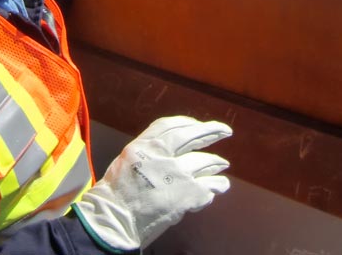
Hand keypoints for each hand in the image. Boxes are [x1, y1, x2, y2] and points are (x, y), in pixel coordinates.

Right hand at [73, 116, 231, 250]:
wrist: (118, 219)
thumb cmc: (118, 192)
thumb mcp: (129, 160)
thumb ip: (150, 152)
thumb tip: (171, 150)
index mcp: (145, 145)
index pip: (170, 125)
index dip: (187, 123)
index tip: (198, 124)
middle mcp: (163, 155)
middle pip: (192, 137)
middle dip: (211, 132)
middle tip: (224, 131)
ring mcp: (178, 174)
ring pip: (206, 163)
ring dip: (216, 164)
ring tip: (222, 165)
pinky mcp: (189, 194)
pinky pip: (210, 187)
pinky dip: (214, 187)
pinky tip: (217, 187)